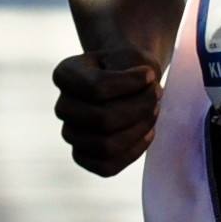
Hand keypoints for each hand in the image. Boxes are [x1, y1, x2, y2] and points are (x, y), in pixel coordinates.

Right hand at [54, 45, 163, 175]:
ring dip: (139, 130)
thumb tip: (150, 93)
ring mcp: (70, 133)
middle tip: (157, 95)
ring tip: (153, 112)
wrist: (128, 77)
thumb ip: (136, 69)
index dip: (130, 83)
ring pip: (105, 146)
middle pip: (102, 119)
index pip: (96, 88)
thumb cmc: (129, 64)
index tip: (149, 75)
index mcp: (65, 75)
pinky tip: (148, 132)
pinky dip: (133, 151)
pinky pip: (106, 167)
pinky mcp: (83, 156)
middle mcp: (63, 106)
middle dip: (139, 108)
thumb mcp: (132, 55)